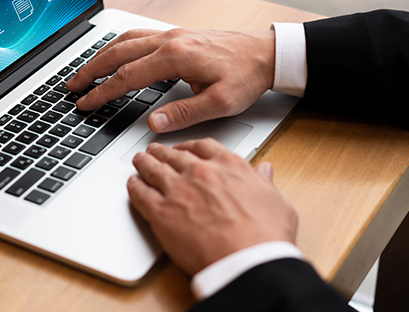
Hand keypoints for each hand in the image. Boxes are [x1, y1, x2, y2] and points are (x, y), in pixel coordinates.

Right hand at [66, 28, 275, 131]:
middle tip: (72, 87)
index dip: (103, 92)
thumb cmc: (246, 76)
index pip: (128, 76)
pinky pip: (138, 36)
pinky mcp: (177, 35)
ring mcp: (172, 34)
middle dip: (91, 70)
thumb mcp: (220, 103)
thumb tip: (153, 124)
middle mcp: (170, 40)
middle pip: (118, 53)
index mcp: (176, 57)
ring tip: (84, 71)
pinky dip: (119, 46)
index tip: (85, 103)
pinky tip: (114, 54)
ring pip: (126, 41)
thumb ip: (185, 114)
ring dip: (102, 55)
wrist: (265, 53)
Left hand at [127, 138, 297, 275]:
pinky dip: (134, 187)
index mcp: (228, 166)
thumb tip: (265, 171)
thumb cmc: (265, 236)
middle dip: (163, 152)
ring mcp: (178, 190)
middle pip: (174, 155)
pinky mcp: (161, 213)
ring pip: (154, 169)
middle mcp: (200, 172)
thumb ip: (265, 183)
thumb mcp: (276, 201)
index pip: (203, 147)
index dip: (190, 146)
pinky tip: (132, 184)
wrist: (247, 261)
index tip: (185, 148)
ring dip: (144, 163)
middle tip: (156, 150)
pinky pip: (141, 194)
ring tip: (139, 160)